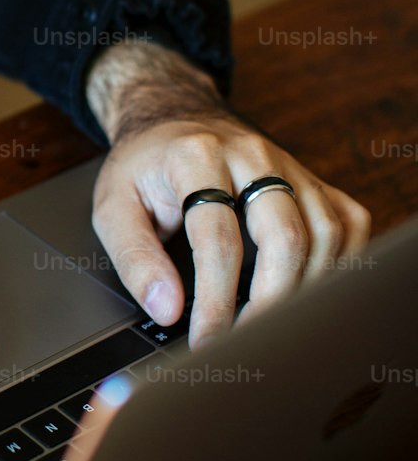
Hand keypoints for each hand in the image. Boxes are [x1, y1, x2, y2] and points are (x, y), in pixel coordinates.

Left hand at [85, 40, 370, 347]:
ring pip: (325, 232)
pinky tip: (310, 291)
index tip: (207, 340)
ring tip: (272, 325)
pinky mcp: (312, 179)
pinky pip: (347, 223)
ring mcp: (289, 165)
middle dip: (271, 302)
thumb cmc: (144, 167)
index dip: (216, 300)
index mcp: (196, 157)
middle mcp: (251, 155)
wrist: (174, 118)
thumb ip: (135, 258)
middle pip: (285, 235)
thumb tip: (167, 308)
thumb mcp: (113, 206)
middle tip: (246, 341)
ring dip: (305, 289)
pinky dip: (339, 265)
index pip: (218, 238)